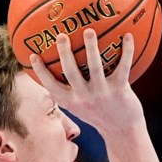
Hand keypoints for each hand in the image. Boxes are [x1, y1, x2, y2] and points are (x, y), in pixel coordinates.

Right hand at [30, 29, 145, 135]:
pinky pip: (123, 67)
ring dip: (92, 48)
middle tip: (61, 35)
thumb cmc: (99, 113)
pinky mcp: (120, 91)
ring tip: (90, 31)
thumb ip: (68, 90)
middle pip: (71, 73)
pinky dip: (127, 51)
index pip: (51, 86)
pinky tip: (129, 36)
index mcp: (71, 101)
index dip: (41, 72)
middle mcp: (84, 97)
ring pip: (95, 68)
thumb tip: (54, 69)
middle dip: (65, 54)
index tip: (32, 55)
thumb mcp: (79, 105)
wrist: (123, 131)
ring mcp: (102, 94)